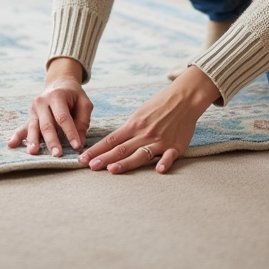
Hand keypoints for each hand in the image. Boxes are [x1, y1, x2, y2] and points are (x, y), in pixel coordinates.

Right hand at [7, 57, 93, 156]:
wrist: (59, 83)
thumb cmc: (74, 96)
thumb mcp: (84, 103)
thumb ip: (83, 121)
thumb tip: (79, 142)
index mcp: (57, 96)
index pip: (63, 117)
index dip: (70, 132)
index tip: (77, 146)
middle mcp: (42, 102)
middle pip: (47, 124)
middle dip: (52, 140)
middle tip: (57, 155)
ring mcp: (34, 109)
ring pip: (34, 127)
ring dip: (34, 141)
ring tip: (33, 152)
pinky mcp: (30, 116)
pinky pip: (23, 127)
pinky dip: (17, 136)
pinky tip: (11, 144)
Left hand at [80, 66, 219, 174]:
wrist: (184, 97)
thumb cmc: (161, 105)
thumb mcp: (140, 113)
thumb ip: (130, 129)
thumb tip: (114, 142)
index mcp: (134, 125)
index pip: (111, 140)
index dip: (96, 150)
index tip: (83, 158)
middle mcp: (144, 134)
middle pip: (121, 148)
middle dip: (104, 158)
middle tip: (90, 167)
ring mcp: (160, 140)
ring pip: (140, 154)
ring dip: (126, 163)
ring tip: (112, 170)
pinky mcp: (176, 146)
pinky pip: (169, 156)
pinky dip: (164, 162)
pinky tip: (159, 170)